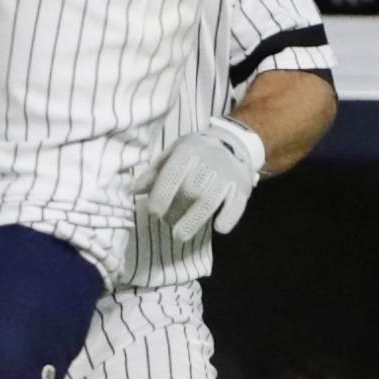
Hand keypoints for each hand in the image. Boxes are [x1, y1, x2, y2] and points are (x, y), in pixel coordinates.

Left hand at [143, 116, 268, 240]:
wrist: (232, 143)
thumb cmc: (195, 152)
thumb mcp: (173, 154)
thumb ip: (155, 172)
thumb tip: (135, 190)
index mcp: (189, 149)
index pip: (172, 175)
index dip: (161, 196)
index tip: (154, 211)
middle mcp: (210, 159)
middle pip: (190, 191)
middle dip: (175, 212)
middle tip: (168, 222)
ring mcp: (229, 173)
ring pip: (210, 201)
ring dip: (193, 221)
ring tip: (180, 235)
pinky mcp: (243, 186)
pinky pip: (236, 204)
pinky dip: (228, 217)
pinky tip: (219, 227)